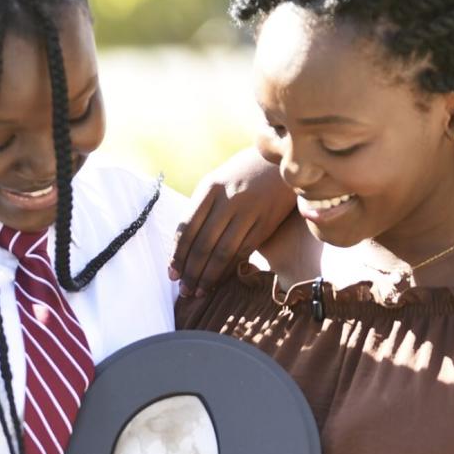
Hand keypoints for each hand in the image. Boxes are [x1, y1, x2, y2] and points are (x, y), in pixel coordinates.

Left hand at [170, 148, 295, 297]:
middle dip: (191, 271)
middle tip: (185, 290)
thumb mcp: (218, 182)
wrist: (281, 162)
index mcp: (210, 187)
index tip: (172, 274)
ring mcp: (249, 212)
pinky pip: (243, 252)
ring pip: (223, 252)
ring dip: (209, 276)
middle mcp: (228, 199)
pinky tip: (220, 281)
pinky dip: (229, 270)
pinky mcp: (265, 224)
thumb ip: (201, 209)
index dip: (178, 255)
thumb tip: (182, 247)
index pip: (187, 228)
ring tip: (199, 291)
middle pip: (203, 244)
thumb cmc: (243, 174)